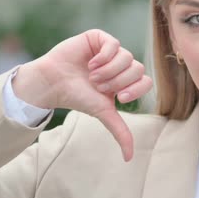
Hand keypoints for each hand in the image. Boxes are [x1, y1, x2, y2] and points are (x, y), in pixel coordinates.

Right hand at [13, 29, 151, 161]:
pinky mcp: (99, 38)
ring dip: (109, 70)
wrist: (53, 84)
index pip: (146, 81)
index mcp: (125, 81)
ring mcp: (110, 50)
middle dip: (118, 81)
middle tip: (99, 86)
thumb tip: (129, 159)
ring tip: (92, 76)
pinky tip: (91, 63)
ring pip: (127, 57)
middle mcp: (120, 65)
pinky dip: (104, 56)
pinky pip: (114, 43)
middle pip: (138, 69)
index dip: (135, 90)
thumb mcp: (103, 114)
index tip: (119, 98)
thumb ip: (120, 132)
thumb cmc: (77, 98)